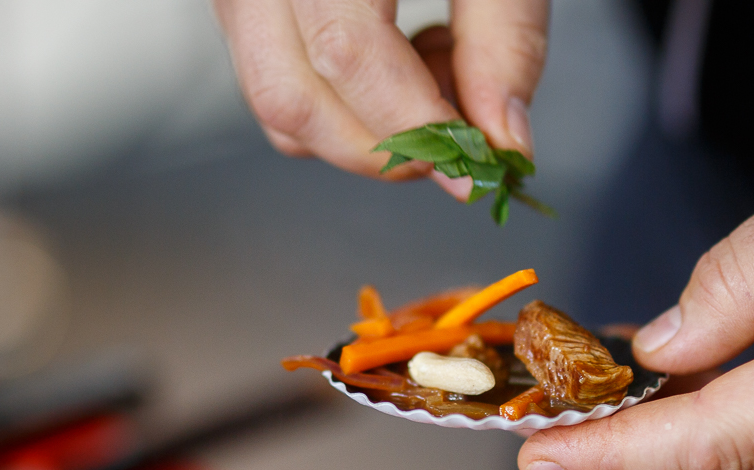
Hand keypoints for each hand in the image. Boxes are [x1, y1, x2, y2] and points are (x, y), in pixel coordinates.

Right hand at [212, 0, 547, 197]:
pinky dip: (347, 108)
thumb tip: (504, 145)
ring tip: (435, 65)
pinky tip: (400, 57)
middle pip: (293, 98)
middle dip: (389, 146)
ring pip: (279, 107)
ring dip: (368, 130)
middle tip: (463, 126)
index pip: (348, 51)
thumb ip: (506, 42)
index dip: (416, 126)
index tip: (476, 167)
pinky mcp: (247, 3)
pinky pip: (280, 86)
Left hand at [518, 127, 753, 469]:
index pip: (711, 443)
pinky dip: (731, 457)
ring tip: (607, 428)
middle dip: (626, 468)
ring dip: (673, 468)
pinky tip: (693, 420)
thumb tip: (662, 346)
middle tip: (552, 443)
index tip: (542, 452)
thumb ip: (742, 279)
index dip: (617, 452)